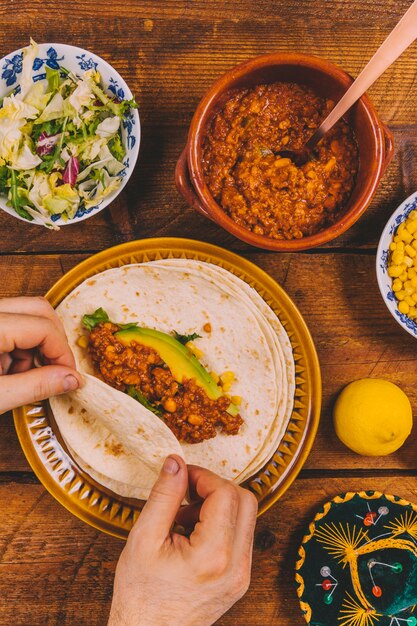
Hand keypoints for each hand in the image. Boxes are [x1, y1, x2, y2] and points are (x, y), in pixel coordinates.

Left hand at [0, 296, 82, 412]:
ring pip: (27, 314)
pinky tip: (5, 370)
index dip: (63, 353)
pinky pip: (12, 321)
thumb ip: (35, 387)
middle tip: (52, 372)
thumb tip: (72, 380)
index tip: (68, 378)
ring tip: (18, 377)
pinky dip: (17, 345)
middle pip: (39, 309)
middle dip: (54, 342)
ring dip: (35, 345)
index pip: (44, 327)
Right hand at [108, 456, 257, 625]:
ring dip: (218, 504)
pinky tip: (192, 533)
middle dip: (215, 487)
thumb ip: (163, 495)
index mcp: (213, 555)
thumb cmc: (140, 595)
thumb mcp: (143, 538)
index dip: (203, 475)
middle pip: (245, 500)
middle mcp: (237, 566)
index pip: (225, 493)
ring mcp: (242, 575)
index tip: (181, 476)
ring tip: (183, 517)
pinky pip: (241, 535)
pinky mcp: (239, 579)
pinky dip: (221, 523)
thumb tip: (176, 461)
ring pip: (246, 516)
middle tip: (185, 492)